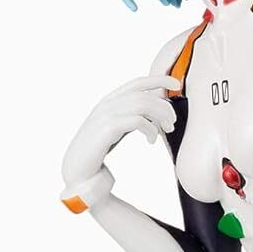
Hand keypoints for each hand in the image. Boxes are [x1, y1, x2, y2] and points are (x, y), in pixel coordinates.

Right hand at [61, 74, 178, 187]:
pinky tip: (152, 140)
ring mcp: (105, 115)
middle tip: (173, 123)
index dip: (158, 79)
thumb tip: (154, 114)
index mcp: (109, 101)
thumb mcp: (115, 130)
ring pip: (143, 104)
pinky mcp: (107, 129)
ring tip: (166, 131)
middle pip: (144, 94)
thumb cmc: (96, 153)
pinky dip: (150, 128)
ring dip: (160, 116)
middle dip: (164, 106)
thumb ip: (129, 118)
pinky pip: (137, 120)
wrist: (77, 172)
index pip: (137, 82)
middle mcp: (107, 104)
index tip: (175, 84)